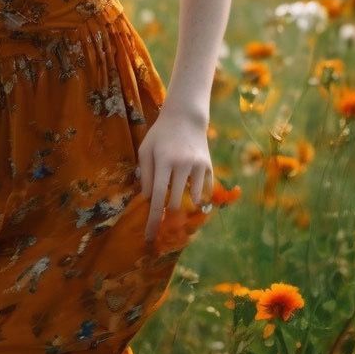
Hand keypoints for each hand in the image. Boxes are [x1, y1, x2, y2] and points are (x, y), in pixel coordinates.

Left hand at [138, 108, 212, 245]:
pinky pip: (206, 190)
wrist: (185, 117)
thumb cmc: (160, 134)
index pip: (158, 196)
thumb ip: (145, 174)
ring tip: (178, 183)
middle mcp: (181, 164)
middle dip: (169, 207)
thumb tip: (149, 199)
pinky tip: (192, 183)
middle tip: (166, 199)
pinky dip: (199, 193)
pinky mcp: (209, 166)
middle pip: (175, 201)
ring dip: (184, 199)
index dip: (154, 218)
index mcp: (163, 160)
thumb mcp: (146, 149)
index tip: (150, 236)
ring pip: (192, 198)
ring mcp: (197, 166)